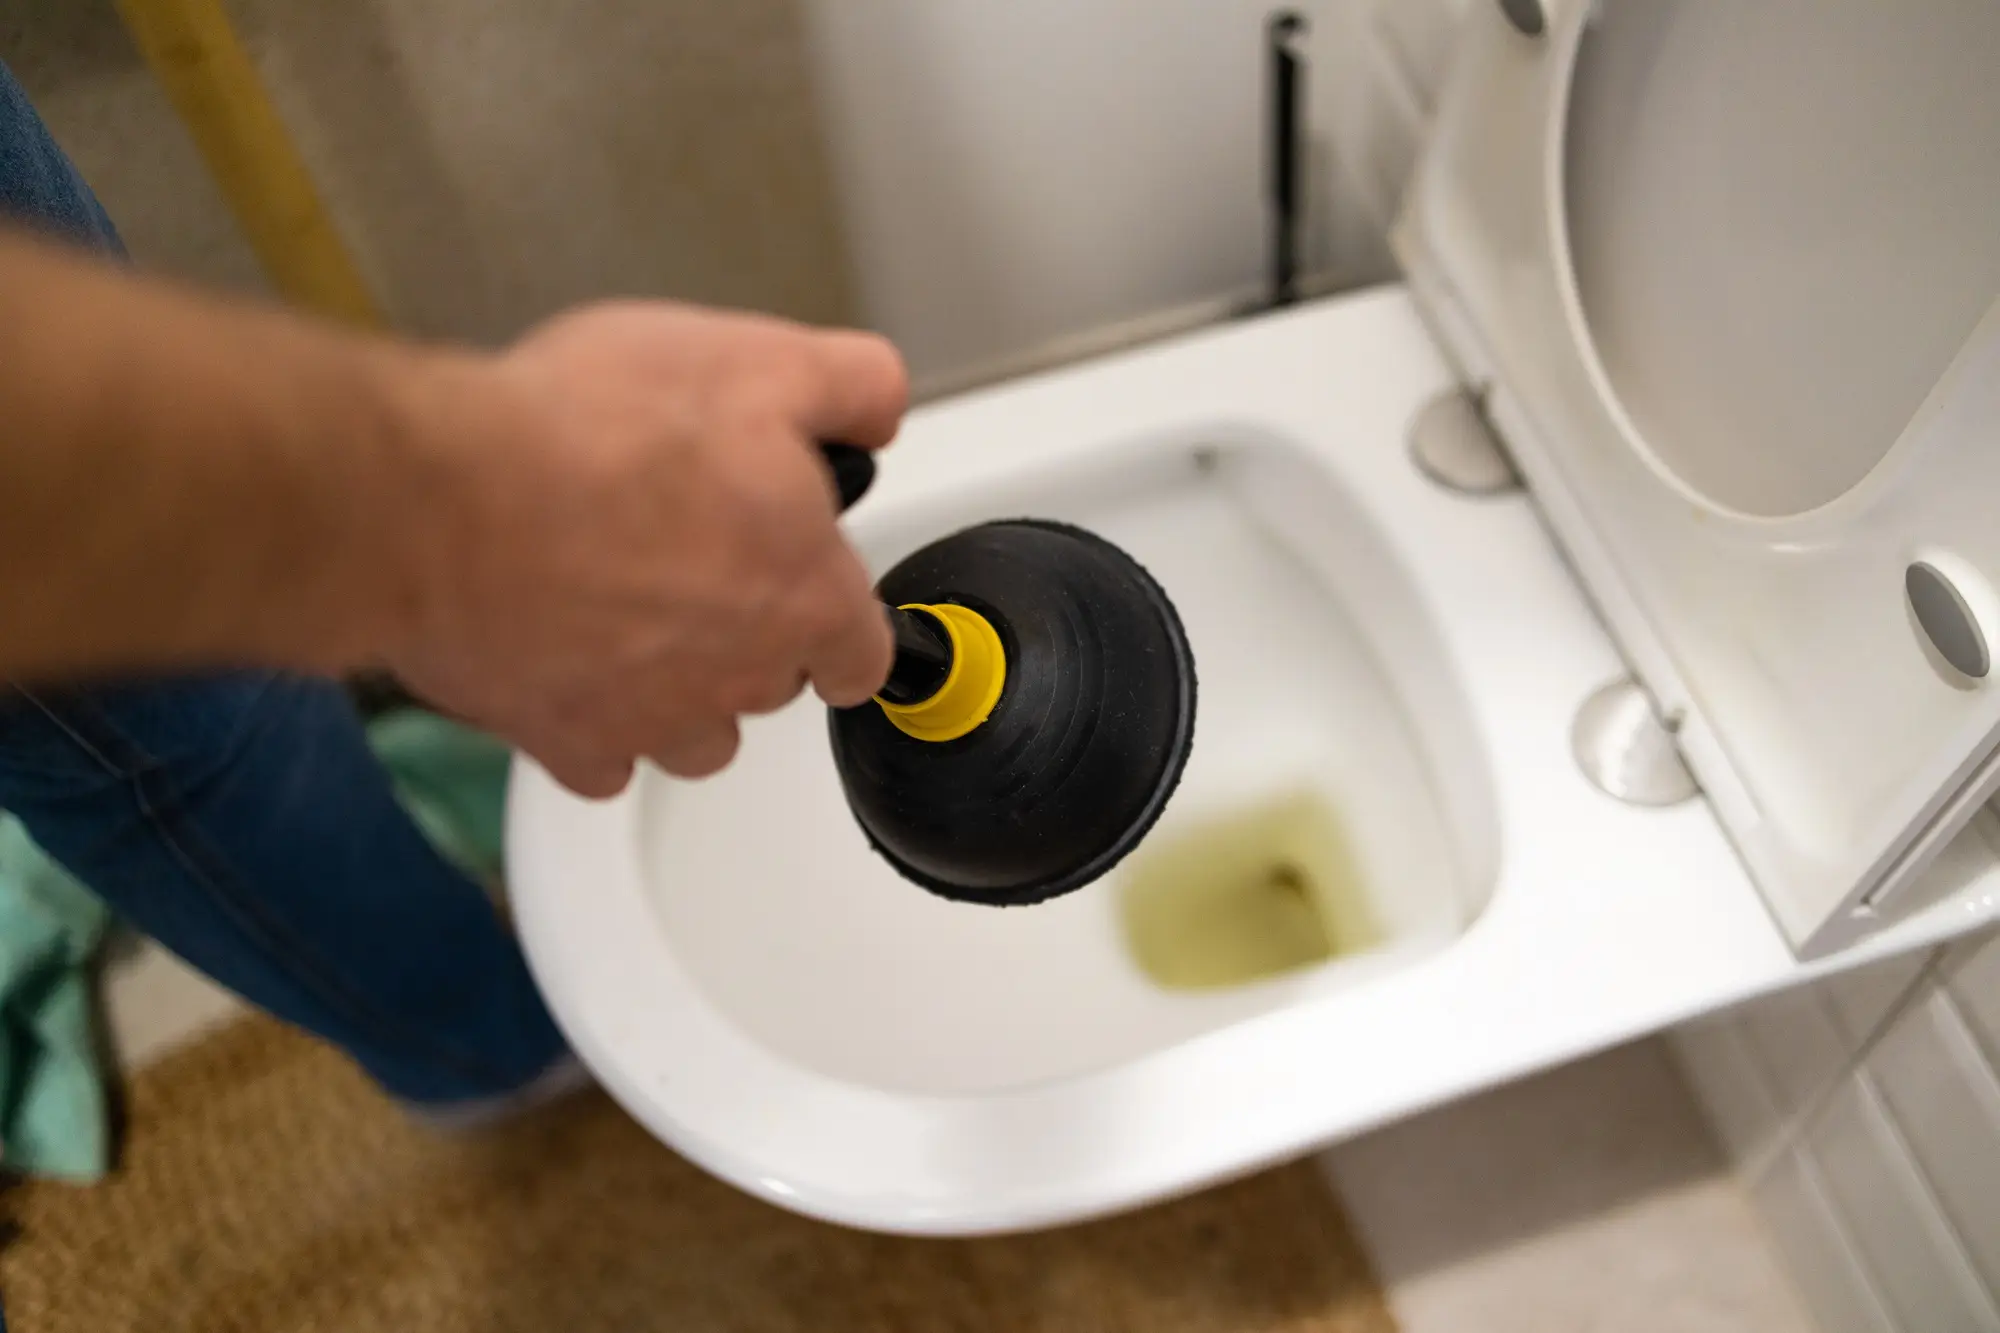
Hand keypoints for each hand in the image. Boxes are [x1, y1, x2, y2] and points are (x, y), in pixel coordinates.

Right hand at [384, 300, 905, 797]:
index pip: (867, 653)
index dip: (846, 621)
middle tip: (695, 558)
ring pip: (694, 736)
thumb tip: (876, 407)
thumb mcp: (755, 362)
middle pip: (774, 684)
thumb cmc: (590, 434)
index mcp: (803, 593)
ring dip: (680, 689)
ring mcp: (650, 719)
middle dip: (751, 633)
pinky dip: (591, 722)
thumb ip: (848, 386)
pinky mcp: (561, 739)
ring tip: (633, 614)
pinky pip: (599, 758)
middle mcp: (738, 674)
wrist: (442, 498)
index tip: (825, 601)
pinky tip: (567, 659)